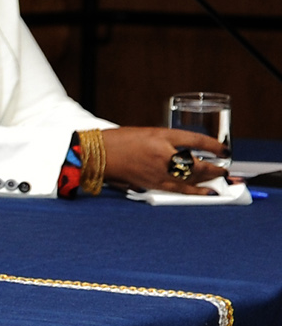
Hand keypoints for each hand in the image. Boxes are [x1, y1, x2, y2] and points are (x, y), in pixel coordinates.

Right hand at [99, 128, 230, 191]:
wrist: (100, 155)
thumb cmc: (123, 141)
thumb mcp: (153, 133)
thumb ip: (175, 140)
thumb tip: (198, 148)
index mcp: (162, 142)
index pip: (196, 143)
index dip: (214, 148)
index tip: (225, 151)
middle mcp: (163, 159)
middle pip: (197, 167)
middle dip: (214, 170)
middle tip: (225, 170)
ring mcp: (159, 174)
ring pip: (191, 180)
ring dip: (208, 181)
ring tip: (220, 181)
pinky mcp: (153, 185)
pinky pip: (179, 190)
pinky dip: (195, 192)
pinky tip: (205, 193)